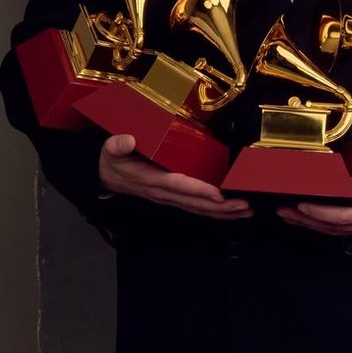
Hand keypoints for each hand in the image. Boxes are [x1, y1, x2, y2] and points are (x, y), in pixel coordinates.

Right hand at [98, 134, 252, 219]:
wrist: (105, 176)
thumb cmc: (113, 161)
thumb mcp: (110, 150)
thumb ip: (118, 145)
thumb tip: (128, 140)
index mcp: (152, 179)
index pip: (179, 186)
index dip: (200, 191)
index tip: (219, 194)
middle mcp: (165, 193)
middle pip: (196, 203)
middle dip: (222, 206)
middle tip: (244, 205)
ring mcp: (170, 198)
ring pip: (200, 209)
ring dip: (224, 212)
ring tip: (246, 211)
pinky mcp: (174, 198)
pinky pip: (197, 207)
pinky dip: (216, 212)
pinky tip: (232, 212)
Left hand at [276, 156, 351, 236]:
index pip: (341, 217)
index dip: (319, 213)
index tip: (301, 205)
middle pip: (332, 227)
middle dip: (306, 221)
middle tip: (282, 212)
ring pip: (334, 229)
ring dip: (310, 223)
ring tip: (288, 215)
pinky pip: (341, 226)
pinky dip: (323, 222)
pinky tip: (311, 217)